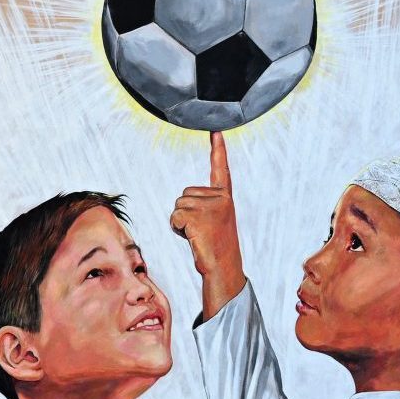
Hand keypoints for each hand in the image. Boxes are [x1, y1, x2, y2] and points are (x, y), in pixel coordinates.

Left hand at [170, 131, 245, 319]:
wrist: (224, 268)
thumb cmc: (216, 247)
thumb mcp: (216, 220)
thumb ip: (205, 205)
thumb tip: (184, 205)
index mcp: (225, 197)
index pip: (220, 168)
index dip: (218, 148)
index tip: (216, 130)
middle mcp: (220, 198)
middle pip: (185, 193)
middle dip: (185, 212)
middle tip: (201, 231)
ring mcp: (211, 207)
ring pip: (178, 205)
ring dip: (180, 222)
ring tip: (198, 235)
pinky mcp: (199, 217)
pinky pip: (174, 216)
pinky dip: (177, 228)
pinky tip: (193, 238)